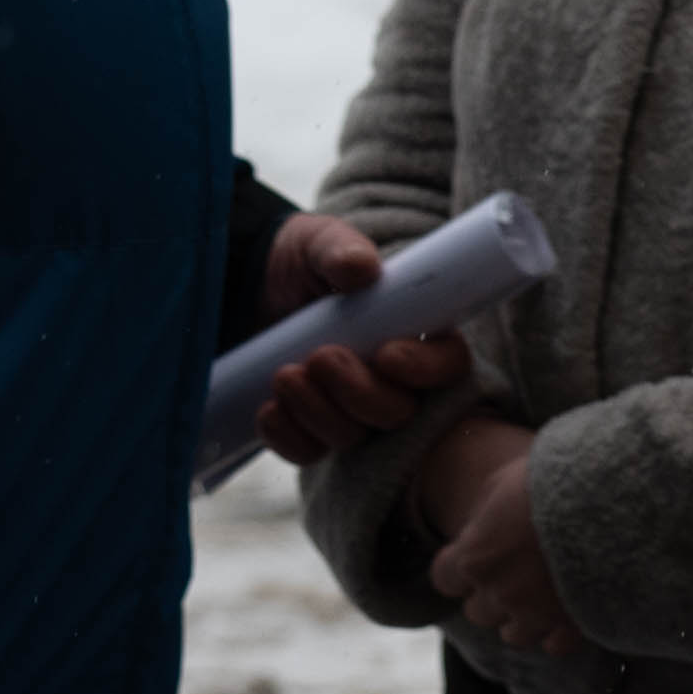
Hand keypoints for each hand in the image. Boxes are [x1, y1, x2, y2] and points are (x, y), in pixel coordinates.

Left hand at [251, 214, 467, 466]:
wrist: (246, 283)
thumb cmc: (302, 260)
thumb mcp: (319, 242)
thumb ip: (340, 250)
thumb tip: (360, 267)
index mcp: (412, 330)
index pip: (447, 364)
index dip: (426, 369)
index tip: (388, 354)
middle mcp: (388, 378)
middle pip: (398, 411)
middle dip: (360, 393)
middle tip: (322, 357)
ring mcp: (347, 407)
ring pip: (352, 435)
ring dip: (318, 412)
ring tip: (285, 375)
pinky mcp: (308, 426)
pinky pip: (307, 451)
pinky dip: (288, 436)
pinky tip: (268, 410)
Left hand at [419, 414, 575, 655]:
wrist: (614, 501)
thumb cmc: (556, 482)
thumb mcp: (506, 481)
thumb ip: (484, 511)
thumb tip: (479, 525)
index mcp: (475, 558)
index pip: (445, 579)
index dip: (457, 568)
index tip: (475, 555)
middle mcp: (499, 594)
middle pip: (477, 611)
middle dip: (491, 593)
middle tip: (515, 569)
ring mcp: (536, 615)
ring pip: (513, 635)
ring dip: (521, 617)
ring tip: (542, 593)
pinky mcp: (573, 626)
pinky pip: (555, 645)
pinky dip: (559, 631)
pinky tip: (569, 609)